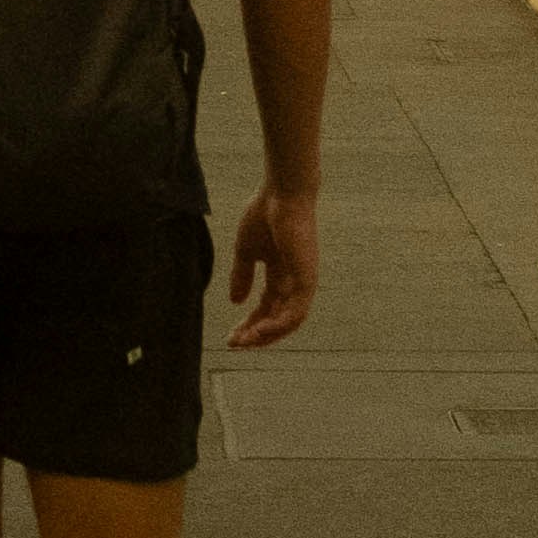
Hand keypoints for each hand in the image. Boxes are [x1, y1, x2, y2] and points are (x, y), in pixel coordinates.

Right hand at [227, 188, 318, 348]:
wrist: (281, 193)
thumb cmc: (264, 214)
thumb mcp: (246, 250)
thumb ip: (242, 275)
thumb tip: (236, 302)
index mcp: (280, 273)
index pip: (266, 307)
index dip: (248, 322)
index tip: (230, 335)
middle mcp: (294, 282)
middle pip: (276, 318)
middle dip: (255, 334)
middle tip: (235, 344)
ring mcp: (302, 282)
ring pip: (288, 322)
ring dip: (266, 335)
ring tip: (245, 341)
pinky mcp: (306, 279)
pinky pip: (295, 312)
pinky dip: (278, 325)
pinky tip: (260, 331)